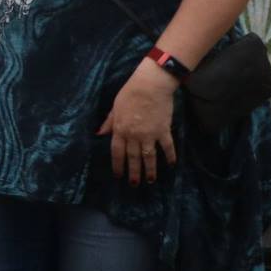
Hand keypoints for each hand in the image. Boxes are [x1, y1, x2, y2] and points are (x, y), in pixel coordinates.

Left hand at [99, 58, 178, 184]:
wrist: (150, 86)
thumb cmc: (130, 94)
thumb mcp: (115, 108)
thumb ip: (109, 122)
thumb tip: (99, 134)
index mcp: (120, 130)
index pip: (117, 152)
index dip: (117, 165)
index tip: (118, 176)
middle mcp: (134, 135)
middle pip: (133, 158)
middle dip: (133, 172)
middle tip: (134, 184)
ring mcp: (149, 134)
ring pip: (149, 156)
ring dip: (150, 170)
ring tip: (150, 181)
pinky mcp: (164, 130)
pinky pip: (167, 147)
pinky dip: (170, 156)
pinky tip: (171, 165)